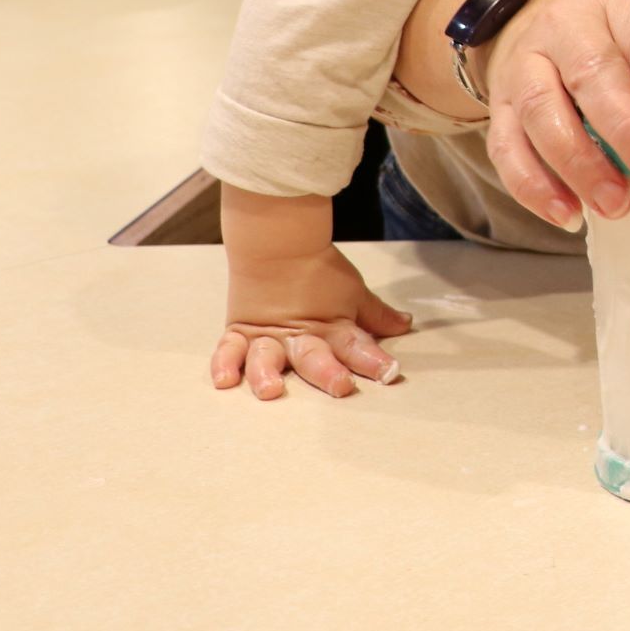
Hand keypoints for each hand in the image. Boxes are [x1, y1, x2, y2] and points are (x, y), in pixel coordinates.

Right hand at [210, 245, 413, 400]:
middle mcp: (299, 336)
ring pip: (267, 357)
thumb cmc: (318, 268)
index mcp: (332, 328)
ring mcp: (267, 336)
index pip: (356, 347)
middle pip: (314, 356)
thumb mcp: (354, 291)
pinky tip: (225, 380)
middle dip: (328, 372)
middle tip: (340, 385)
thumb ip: (376, 315)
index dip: (373, 360)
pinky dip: (224, 364)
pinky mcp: (240, 332)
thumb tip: (404, 325)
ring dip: (268, 373)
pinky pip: (228, 350)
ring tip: (272, 389)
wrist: (276, 241)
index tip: (389, 373)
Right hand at [480, 0, 629, 228]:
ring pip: (546, 111)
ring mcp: (532, 64)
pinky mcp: (503, 102)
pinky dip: (534, 184)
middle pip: (596, 75)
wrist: (547, 13)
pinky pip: (507, 144)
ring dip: (579, 163)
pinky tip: (568, 215)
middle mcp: (576, 28)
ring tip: (618, 206)